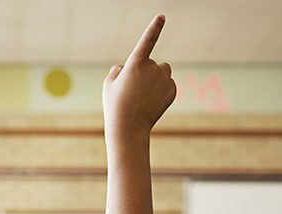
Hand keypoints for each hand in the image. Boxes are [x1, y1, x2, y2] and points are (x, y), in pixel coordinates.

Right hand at [102, 15, 175, 141]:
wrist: (129, 128)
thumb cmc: (115, 105)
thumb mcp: (109, 85)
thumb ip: (116, 71)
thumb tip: (124, 68)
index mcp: (135, 63)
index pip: (147, 41)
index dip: (154, 27)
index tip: (162, 16)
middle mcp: (153, 68)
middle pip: (153, 63)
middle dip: (146, 72)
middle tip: (134, 91)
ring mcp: (165, 79)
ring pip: (162, 71)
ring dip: (156, 78)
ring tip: (144, 96)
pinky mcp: (172, 90)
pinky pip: (168, 84)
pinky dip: (161, 91)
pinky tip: (151, 103)